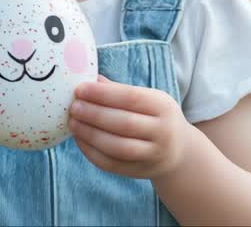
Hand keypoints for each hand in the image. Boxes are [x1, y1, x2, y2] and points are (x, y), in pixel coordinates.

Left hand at [69, 75, 193, 179]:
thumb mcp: (148, 98)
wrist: (178, 150)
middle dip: (94, 114)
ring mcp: (152, 154)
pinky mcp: (139, 171)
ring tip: (73, 123)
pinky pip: (112, 164)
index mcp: (163, 107)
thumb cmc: (155, 116)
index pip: (131, 98)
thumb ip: (119, 90)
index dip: (103, 94)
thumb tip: (88, 79)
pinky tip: (79, 139)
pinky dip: (91, 152)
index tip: (80, 89)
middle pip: (124, 123)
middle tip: (73, 107)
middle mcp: (162, 132)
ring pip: (118, 147)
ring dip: (90, 134)